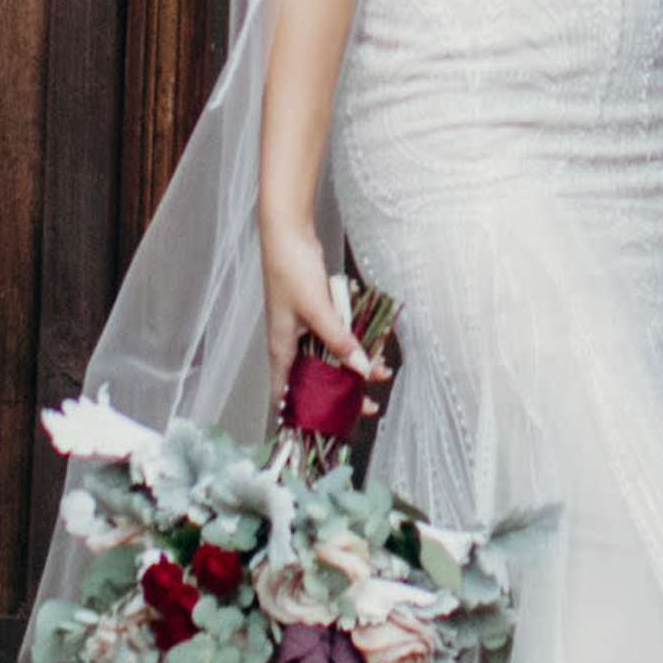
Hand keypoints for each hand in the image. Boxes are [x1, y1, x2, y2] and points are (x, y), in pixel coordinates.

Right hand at [260, 211, 367, 400]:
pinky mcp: (316, 313)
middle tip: (369, 404)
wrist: (288, 233)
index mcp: (281, 350)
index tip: (325, 430)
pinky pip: (336, 335)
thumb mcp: (317, 310)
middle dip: (342, 391)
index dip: (302, 414)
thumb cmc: (291, 272)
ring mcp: (303, 328)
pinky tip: (373, 342)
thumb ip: (339, 341)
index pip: (285, 394)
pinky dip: (352, 340)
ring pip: (330, 356)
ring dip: (353, 364)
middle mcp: (291, 344)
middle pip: (315, 379)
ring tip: (381, 369)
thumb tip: (362, 370)